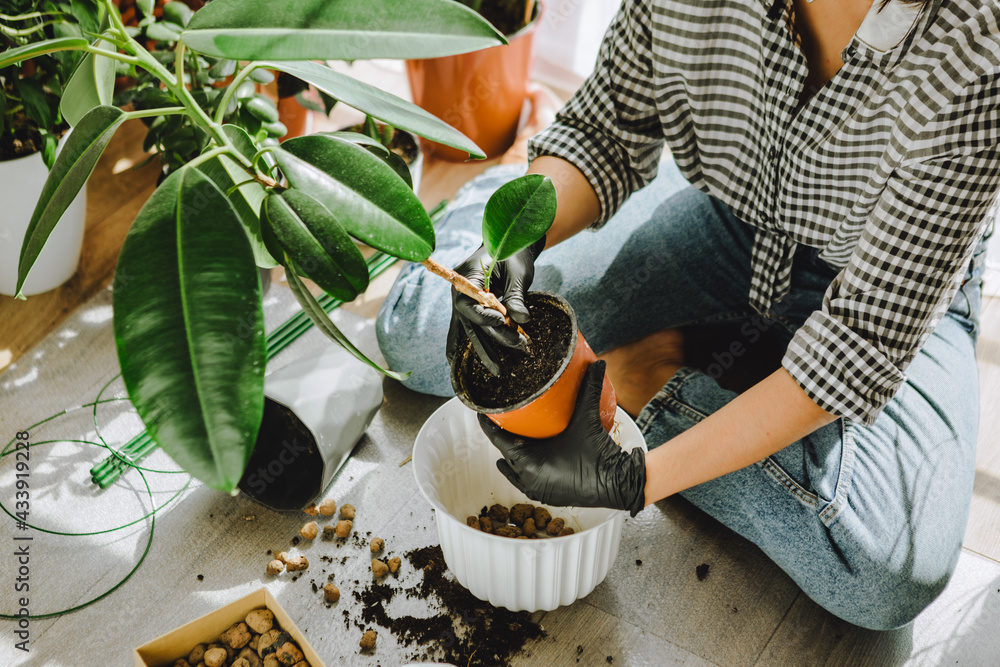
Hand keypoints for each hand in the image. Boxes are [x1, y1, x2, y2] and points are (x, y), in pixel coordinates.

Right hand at [445, 237, 545, 374]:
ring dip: (483, 350)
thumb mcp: (518, 271)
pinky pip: (466, 330)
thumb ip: (517, 295)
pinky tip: (462, 365)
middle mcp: (459, 292)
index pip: (469, 305)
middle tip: (511, 355)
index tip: (504, 322)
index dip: (485, 317)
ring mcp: (463, 302)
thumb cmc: (513, 253)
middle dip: (488, 343)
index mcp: (466, 277)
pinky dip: (468, 345)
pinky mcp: (471, 308)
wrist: (509, 243)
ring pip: (469, 331)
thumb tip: (522, 320)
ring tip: (498, 370)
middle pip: (469, 323)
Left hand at [478, 361, 646, 515]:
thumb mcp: (588, 419)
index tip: (484, 411)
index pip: (498, 440)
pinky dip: (524, 468)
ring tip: (511, 437)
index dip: (489, 424)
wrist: (619, 485)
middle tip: (502, 418)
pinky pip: (527, 480)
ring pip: (514, 470)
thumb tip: (598, 363)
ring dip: (512, 455)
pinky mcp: (550, 495)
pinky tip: (528, 458)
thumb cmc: (599, 456)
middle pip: (506, 454)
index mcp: (528, 464)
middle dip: (502, 437)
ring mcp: (538, 490)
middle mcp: (528, 480)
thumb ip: (589, 389)